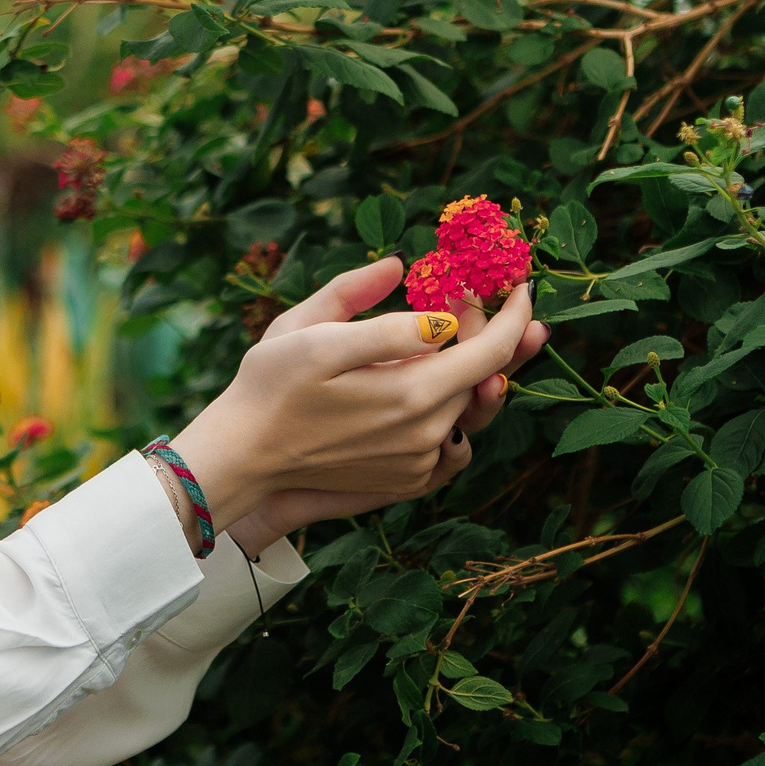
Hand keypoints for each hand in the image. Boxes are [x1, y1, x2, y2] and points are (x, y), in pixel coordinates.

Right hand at [170, 257, 548, 550]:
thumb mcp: (313, 335)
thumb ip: (378, 315)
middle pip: (486, 378)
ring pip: (470, 409)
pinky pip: (453, 442)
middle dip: (495, 334)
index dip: (513, 313)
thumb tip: (420, 289)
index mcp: (411, 395)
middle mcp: (426, 436)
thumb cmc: (269, 387)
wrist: (244, 455)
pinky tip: (443, 388)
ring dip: (476, 370)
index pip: (492, 351)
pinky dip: (457, 410)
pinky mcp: (408, 480)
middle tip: (496, 299)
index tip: (520, 285)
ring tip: (470, 337)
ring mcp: (419, 464)